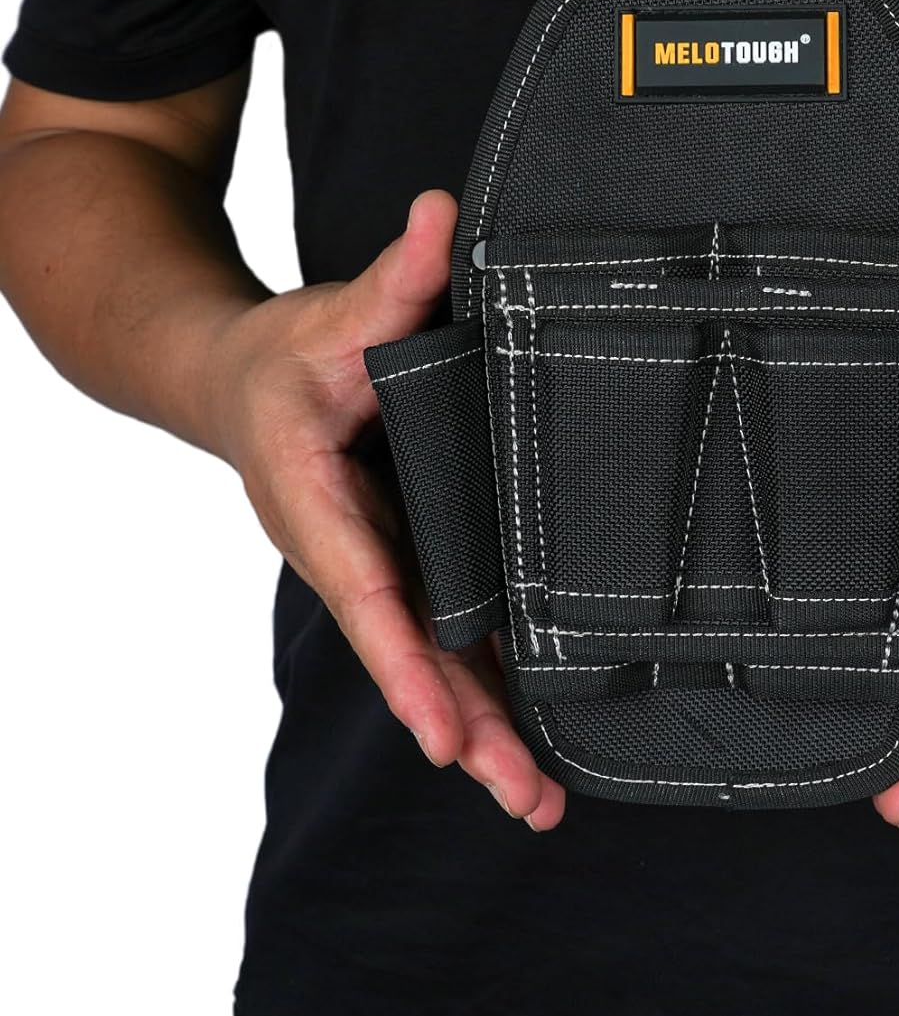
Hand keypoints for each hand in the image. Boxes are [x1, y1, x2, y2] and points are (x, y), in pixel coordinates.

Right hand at [206, 190, 565, 829]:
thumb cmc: (287, 359)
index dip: (408, 666)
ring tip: (539, 804)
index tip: (443, 733)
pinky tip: (529, 739)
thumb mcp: (332, 315)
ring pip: (433, 663)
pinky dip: (484, 690)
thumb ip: (393, 278)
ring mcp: (385, 569)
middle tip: (526, 801)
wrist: (242, 386)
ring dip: (482, 733)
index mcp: (321, 507)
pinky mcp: (411, 566)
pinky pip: (448, 638)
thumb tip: (440, 212)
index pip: (370, 594)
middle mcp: (353, 556)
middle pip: (410, 658)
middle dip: (464, 731)